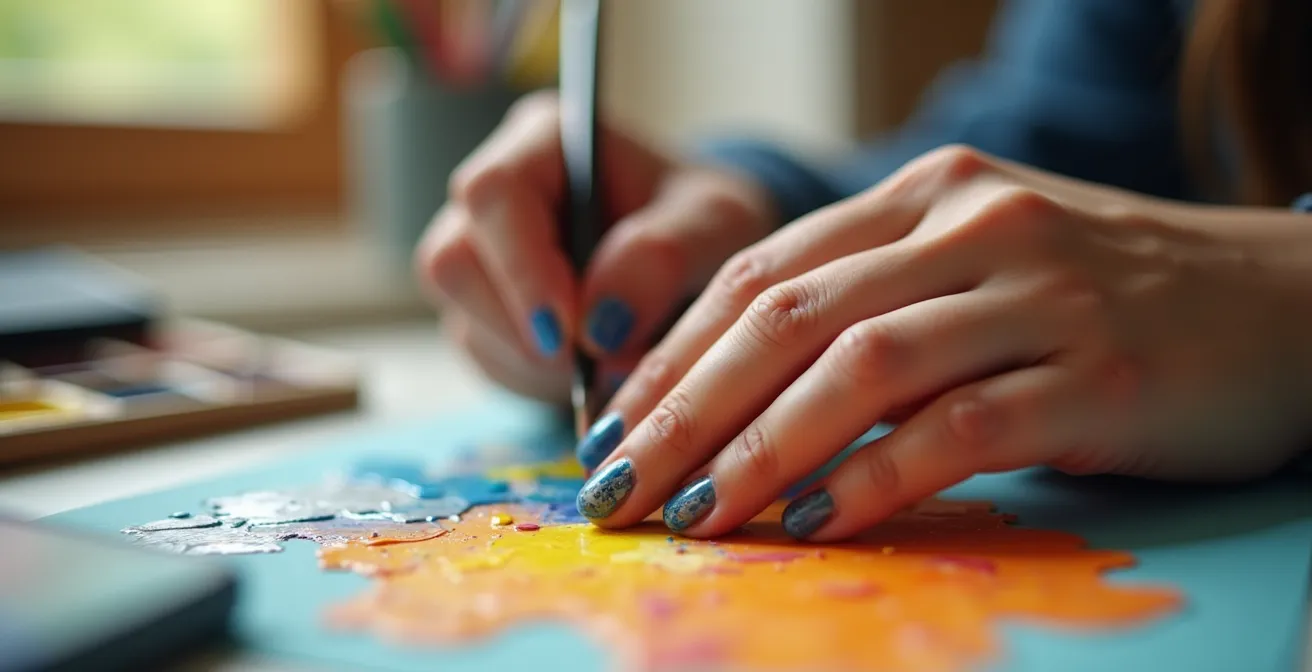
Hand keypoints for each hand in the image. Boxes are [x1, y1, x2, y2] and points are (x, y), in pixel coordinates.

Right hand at [415, 93, 775, 406]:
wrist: (703, 267)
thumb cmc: (706, 225)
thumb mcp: (715, 225)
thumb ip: (662, 256)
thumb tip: (601, 323)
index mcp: (544, 142)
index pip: (492, 194)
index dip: (522, 268)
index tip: (574, 331)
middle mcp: (495, 194)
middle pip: (452, 261)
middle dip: (525, 328)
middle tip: (602, 359)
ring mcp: (479, 255)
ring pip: (463, 318)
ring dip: (535, 361)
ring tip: (610, 360)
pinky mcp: (481, 312)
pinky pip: (484, 358)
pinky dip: (539, 381)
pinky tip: (592, 368)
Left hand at [574, 144, 1311, 540]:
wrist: (1283, 303)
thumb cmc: (1108, 297)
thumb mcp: (978, 270)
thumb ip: (871, 308)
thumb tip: (737, 401)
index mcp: (927, 196)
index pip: (762, 272)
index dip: (674, 354)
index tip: (613, 427)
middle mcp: (973, 225)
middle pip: (788, 316)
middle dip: (685, 408)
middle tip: (616, 485)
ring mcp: (1038, 293)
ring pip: (860, 367)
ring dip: (757, 448)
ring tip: (691, 514)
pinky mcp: (1097, 372)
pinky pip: (958, 426)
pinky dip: (874, 476)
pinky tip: (813, 520)